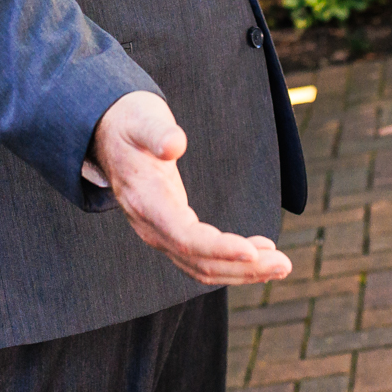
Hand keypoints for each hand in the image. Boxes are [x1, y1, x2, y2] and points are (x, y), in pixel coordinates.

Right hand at [87, 91, 291, 285]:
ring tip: (280, 265)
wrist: (107, 133)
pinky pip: (200, 259)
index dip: (219, 248)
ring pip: (201, 267)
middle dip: (243, 267)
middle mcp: (150, 226)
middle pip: (198, 262)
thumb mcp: (142, 119)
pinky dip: (230, 263)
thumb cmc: (130, 123)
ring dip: (242, 272)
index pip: (184, 237)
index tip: (253, 250)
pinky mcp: (170, 231)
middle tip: (284, 263)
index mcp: (145, 201)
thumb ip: (158, 132)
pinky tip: (258, 254)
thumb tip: (175, 144)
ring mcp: (159, 233)